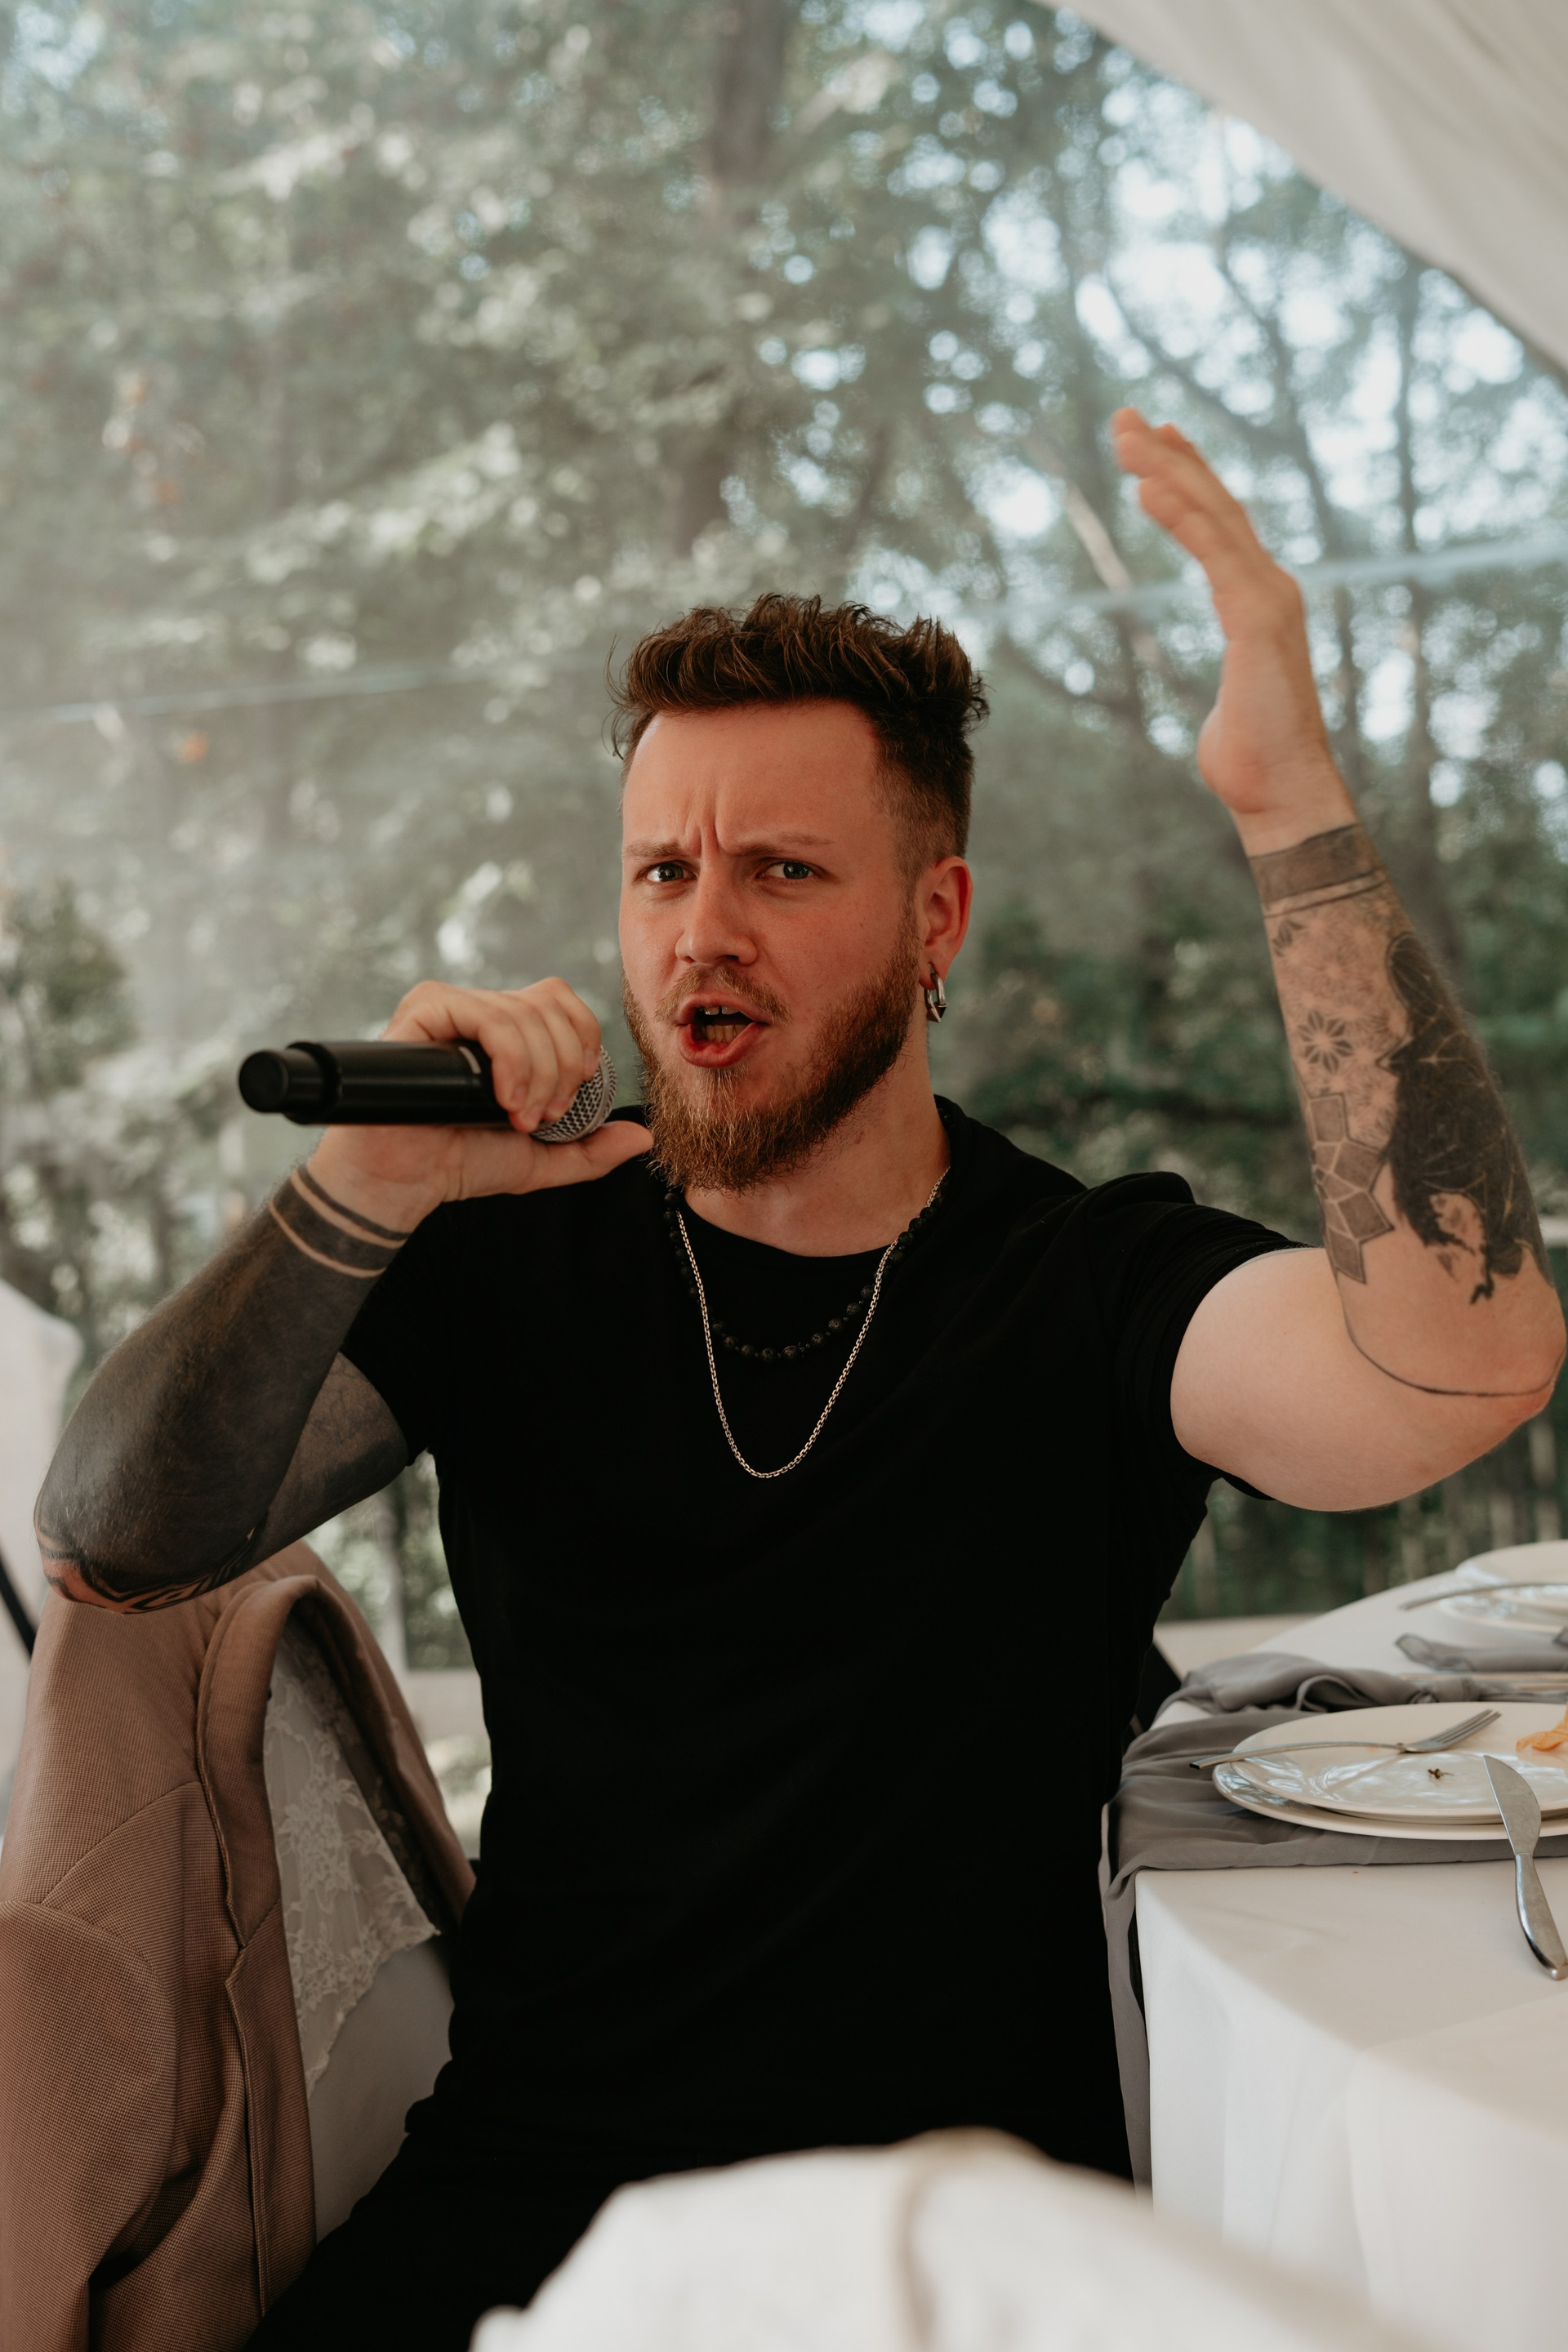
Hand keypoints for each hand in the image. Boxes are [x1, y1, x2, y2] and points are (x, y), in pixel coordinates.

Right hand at [308, 977, 650, 1230]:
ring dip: (539, 1072)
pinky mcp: (424, 1011)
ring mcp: (451, 1007)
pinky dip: (511, 1059)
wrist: (405, 1183)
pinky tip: (503, 1098)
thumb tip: (641, 1138)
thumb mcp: (541, 1161)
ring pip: (524, 1013)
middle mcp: (480, 1010)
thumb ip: (591, 1150)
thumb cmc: (461, 1164)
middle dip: (565, 1066)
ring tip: (519, 1117)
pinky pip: (488, 1015)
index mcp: (508, 1032)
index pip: (563, 1002)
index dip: (583, 1043)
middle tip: (544, 1116)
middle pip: (551, 1004)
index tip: (572, 1099)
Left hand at [1111, 407, 1354, 845]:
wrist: (1283, 791)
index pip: (1221, 524)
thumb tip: (1219, 712)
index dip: (1190, 476)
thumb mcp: (1229, 707)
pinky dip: (1180, 517)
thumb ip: (1226, 688)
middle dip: (1169, 456)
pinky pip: (1213, 554)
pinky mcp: (1259, 619)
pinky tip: (1147, 488)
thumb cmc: (1253, 758)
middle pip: (1215, 504)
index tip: (1157, 438)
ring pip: (1212, 517)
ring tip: (1125, 435)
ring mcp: (1269, 598)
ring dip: (1166, 471)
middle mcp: (1270, 587)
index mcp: (1259, 601)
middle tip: (1124, 416)